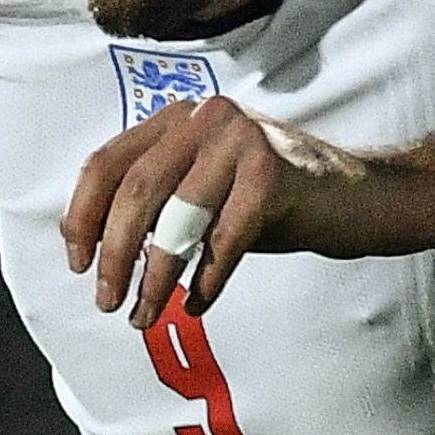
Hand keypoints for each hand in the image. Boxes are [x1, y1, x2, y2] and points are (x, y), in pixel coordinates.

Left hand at [65, 95, 365, 323]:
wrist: (356, 197)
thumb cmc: (270, 202)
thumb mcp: (200, 193)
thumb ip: (153, 203)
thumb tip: (92, 245)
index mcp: (175, 118)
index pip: (106, 163)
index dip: (82, 217)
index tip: (79, 265)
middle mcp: (204, 117)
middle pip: (136, 190)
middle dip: (115, 255)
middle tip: (108, 303)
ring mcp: (241, 139)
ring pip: (177, 217)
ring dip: (156, 277)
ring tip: (144, 317)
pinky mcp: (273, 172)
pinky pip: (225, 238)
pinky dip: (205, 280)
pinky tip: (195, 304)